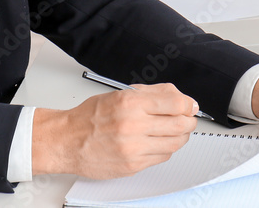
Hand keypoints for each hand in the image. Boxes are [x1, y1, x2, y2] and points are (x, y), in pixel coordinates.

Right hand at [33, 83, 198, 178]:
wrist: (67, 141)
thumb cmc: (89, 117)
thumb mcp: (119, 94)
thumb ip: (151, 93)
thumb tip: (178, 96)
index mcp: (130, 103)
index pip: (175, 102)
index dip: (189, 104)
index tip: (191, 105)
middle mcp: (133, 125)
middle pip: (180, 124)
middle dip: (189, 120)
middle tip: (188, 118)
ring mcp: (134, 148)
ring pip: (175, 143)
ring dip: (181, 136)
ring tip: (175, 131)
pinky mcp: (133, 165)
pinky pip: (162, 157)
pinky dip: (166, 149)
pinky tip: (159, 142)